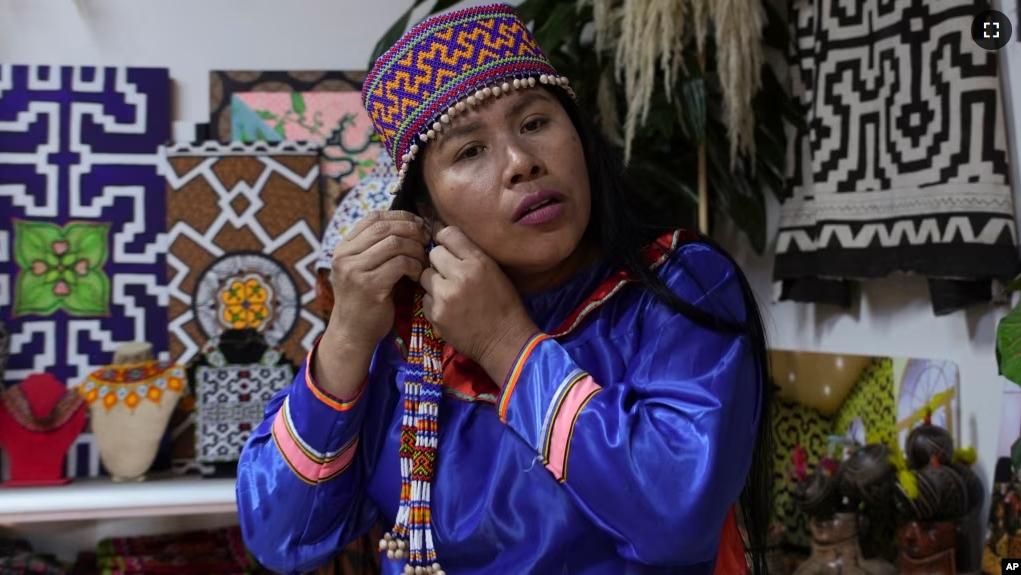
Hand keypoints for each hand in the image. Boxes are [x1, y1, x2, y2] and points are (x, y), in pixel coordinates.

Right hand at [327, 210, 429, 349]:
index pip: (374, 217)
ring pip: (394, 243)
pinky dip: (414, 266)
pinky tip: (418, 275)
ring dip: (415, 249)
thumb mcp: (365, 268)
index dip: (400, 216)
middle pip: (385, 227)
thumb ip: (378, 248)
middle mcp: (345, 255)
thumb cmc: (366, 299)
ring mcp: (355, 270)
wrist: (353, 332)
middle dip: (411, 230)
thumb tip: (411, 224)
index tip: (418, 223)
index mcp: (344, 247)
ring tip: (423, 260)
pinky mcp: (369, 285)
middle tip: (426, 239)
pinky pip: (400, 264)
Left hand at [419, 226, 539, 383]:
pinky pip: (425, 298)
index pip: (448, 234)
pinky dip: (434, 302)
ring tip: (449, 292)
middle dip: (440, 262)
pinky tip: (449, 310)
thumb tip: (447, 242)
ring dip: (434, 282)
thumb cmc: (505, 305)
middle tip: (450, 275)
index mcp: (478, 262)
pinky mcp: (435, 314)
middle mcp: (460, 275)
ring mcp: (445, 296)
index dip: (447, 241)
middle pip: (433, 254)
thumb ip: (471, 256)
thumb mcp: (495, 271)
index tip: (449, 250)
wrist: (504, 341)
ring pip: (425, 275)